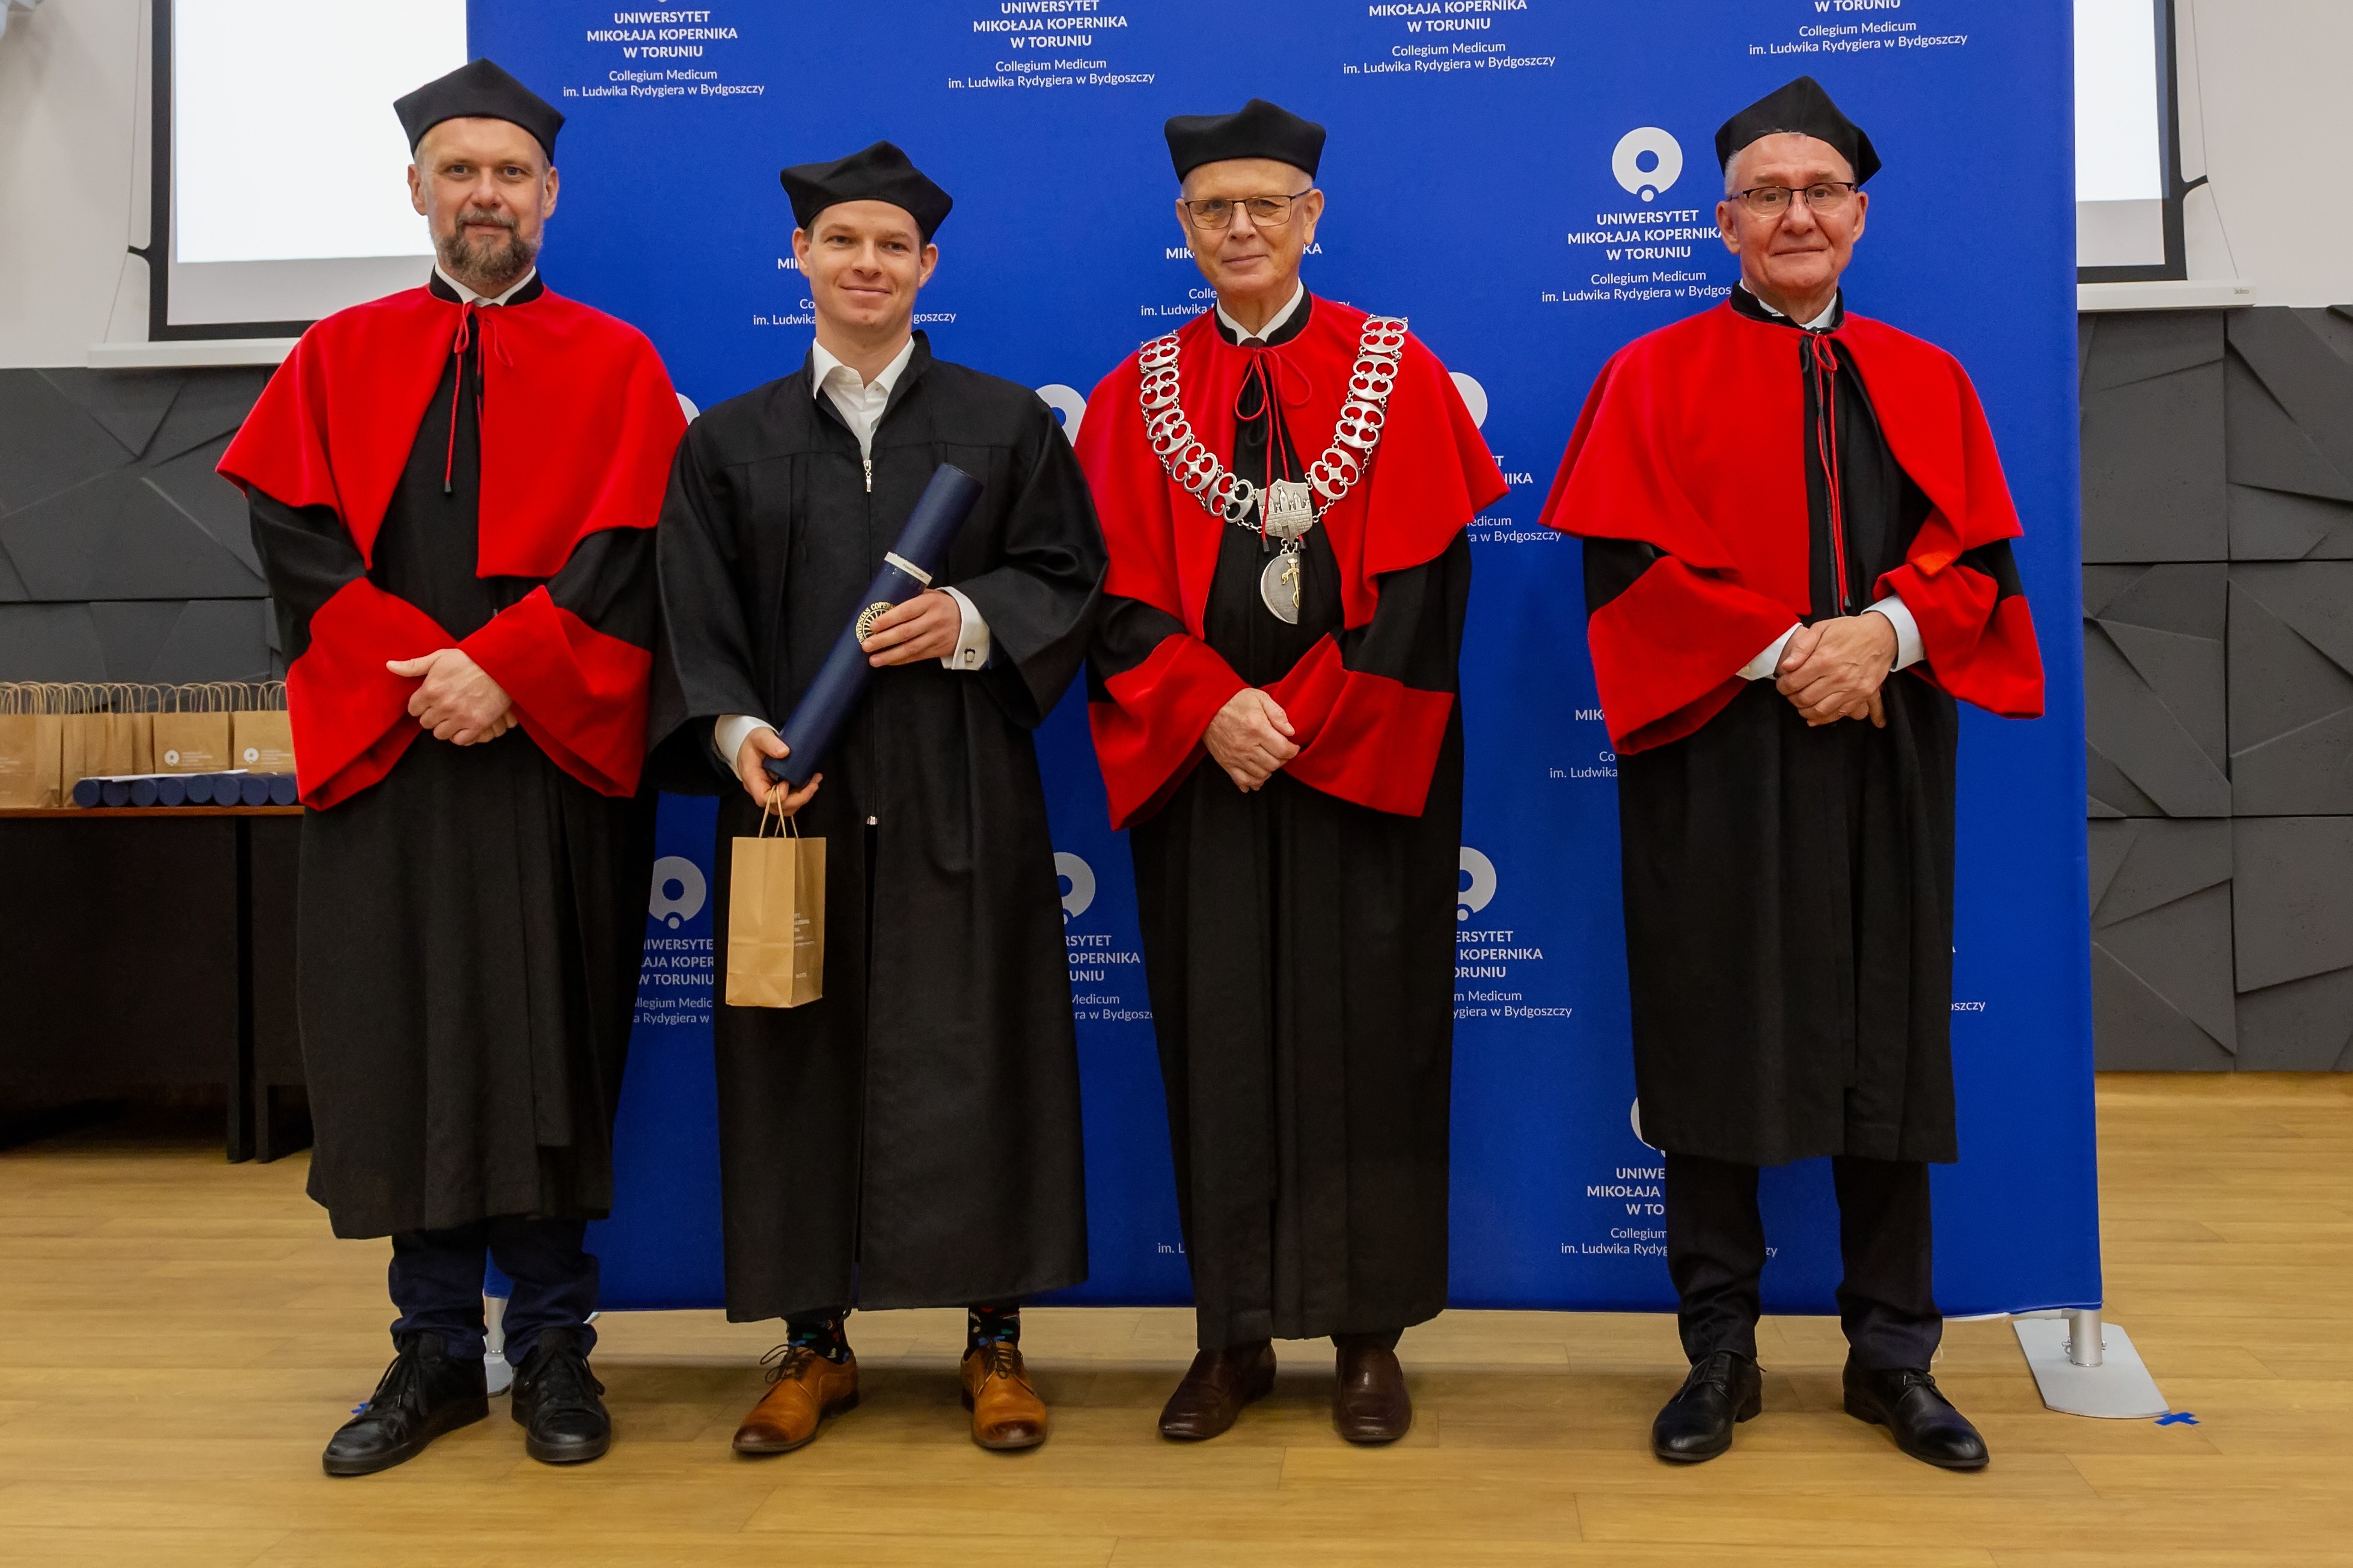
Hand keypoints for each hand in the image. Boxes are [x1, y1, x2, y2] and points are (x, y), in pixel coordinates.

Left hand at [386, 649, 513, 743]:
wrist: (500, 664)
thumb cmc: (470, 659)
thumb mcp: (439, 658)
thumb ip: (413, 665)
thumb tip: (389, 666)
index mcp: (430, 690)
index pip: (413, 709)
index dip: (421, 705)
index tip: (430, 701)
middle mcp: (442, 706)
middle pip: (426, 723)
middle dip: (433, 715)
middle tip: (444, 708)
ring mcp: (460, 717)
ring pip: (440, 734)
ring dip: (446, 727)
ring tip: (454, 717)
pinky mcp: (477, 724)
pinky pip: (460, 740)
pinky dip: (461, 735)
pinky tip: (464, 725)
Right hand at [735, 725, 821, 815]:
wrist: (752, 745)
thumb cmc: (753, 742)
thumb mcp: (759, 736)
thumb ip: (769, 743)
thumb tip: (784, 752)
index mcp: (752, 779)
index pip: (763, 799)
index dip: (779, 796)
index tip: (788, 782)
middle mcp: (759, 790)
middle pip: (777, 807)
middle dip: (798, 799)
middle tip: (813, 784)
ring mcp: (769, 792)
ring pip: (786, 807)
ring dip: (803, 798)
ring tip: (815, 782)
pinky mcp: (777, 791)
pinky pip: (790, 801)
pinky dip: (802, 795)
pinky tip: (811, 782)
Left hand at [861, 589, 961, 666]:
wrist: (972, 620)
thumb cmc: (945, 605)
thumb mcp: (931, 595)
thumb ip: (910, 597)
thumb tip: (884, 602)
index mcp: (929, 603)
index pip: (905, 611)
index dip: (888, 619)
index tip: (872, 625)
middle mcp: (933, 621)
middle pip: (905, 632)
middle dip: (883, 640)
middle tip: (866, 645)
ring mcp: (936, 637)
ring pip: (910, 648)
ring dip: (889, 655)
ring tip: (873, 659)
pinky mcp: (938, 650)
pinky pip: (916, 657)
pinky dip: (900, 660)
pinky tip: (888, 661)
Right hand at [1202, 688, 1297, 790]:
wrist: (1206, 707)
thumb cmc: (1234, 701)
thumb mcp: (1260, 698)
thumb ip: (1278, 714)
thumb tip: (1291, 732)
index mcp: (1257, 729)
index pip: (1283, 749)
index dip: (1292, 750)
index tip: (1292, 746)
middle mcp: (1246, 746)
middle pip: (1274, 764)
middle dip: (1283, 759)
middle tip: (1281, 752)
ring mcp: (1235, 757)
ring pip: (1261, 774)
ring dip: (1270, 770)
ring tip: (1270, 760)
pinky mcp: (1226, 763)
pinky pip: (1243, 780)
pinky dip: (1253, 782)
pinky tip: (1258, 776)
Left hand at [1775, 613, 1896, 726]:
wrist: (1882, 635)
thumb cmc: (1851, 631)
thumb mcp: (1822, 628)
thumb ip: (1801, 647)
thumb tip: (1787, 666)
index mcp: (1824, 659)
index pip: (1793, 682)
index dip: (1782, 686)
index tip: (1783, 684)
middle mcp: (1838, 677)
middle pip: (1804, 699)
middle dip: (1791, 698)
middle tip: (1790, 693)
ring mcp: (1851, 688)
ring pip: (1819, 711)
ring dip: (1804, 710)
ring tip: (1801, 703)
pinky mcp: (1861, 695)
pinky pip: (1839, 714)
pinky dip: (1823, 718)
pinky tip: (1815, 715)